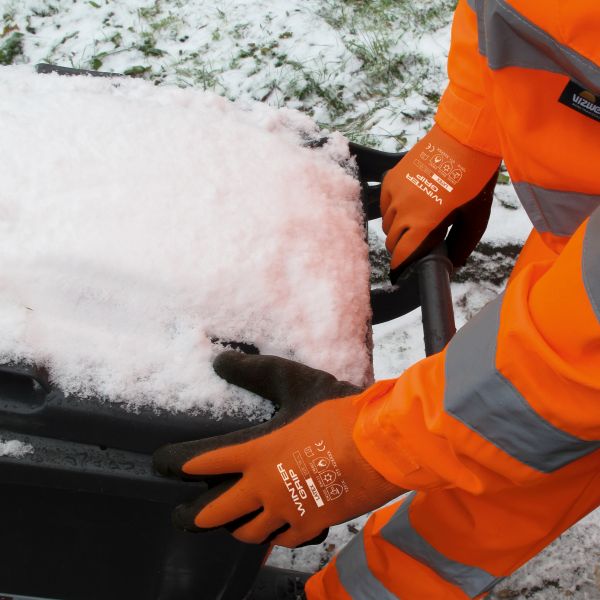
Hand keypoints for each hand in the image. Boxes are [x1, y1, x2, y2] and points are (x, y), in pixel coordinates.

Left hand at [153, 352, 405, 547]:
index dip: (172, 464)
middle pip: (212, 514)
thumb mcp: (293, 381)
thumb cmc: (337, 411)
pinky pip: (282, 539)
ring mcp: (287, 512)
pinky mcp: (313, 524)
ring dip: (231, 527)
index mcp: (254, 452)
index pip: (199, 462)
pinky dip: (272, 535)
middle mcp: (263, 488)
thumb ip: (254, 371)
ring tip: (228, 521)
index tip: (159, 463)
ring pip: (246, 532)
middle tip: (178, 515)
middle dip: (188, 516)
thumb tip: (220, 361)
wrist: (382, 444)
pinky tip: (273, 529)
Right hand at [381, 124, 499, 271]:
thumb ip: (462, 245)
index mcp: (423, 223)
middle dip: (400, 247)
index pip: (401, 254)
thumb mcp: (475, 218)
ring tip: (413, 223)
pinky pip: (384, 203)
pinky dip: (391, 210)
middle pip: (391, 240)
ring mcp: (394, 192)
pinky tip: (407, 205)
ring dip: (396, 228)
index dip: (400, 265)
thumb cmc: (474, 180)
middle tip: (414, 244)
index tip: (401, 270)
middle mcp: (403, 210)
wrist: (465, 140)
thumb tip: (453, 264)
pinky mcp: (391, 177)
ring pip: (386, 222)